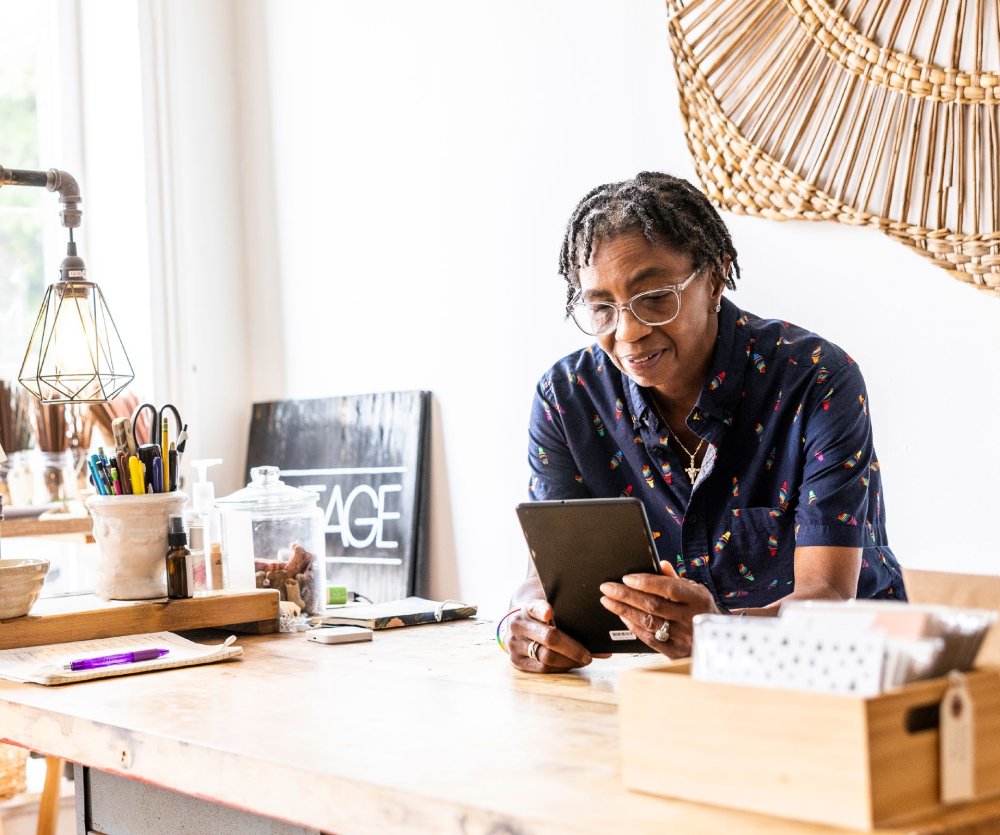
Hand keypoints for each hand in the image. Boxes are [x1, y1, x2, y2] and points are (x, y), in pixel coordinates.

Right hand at [506, 600, 596, 672]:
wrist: (518, 623)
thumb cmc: (542, 617)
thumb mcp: (550, 611)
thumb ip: (570, 620)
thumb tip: (604, 647)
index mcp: (527, 608)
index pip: (535, 607)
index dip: (542, 610)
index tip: (550, 612)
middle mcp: (517, 625)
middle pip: (548, 638)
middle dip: (572, 648)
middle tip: (588, 655)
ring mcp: (514, 644)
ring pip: (546, 657)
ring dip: (568, 661)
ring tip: (583, 660)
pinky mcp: (516, 660)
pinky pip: (542, 668)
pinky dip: (559, 667)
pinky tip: (570, 664)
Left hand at [599, 570, 719, 657]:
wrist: (718, 639)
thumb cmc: (701, 610)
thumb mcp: (696, 591)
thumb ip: (676, 579)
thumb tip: (661, 564)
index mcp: (698, 599)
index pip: (669, 588)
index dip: (646, 582)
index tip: (626, 578)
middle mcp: (691, 618)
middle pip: (653, 605)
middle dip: (626, 595)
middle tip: (607, 588)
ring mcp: (683, 638)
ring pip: (648, 622)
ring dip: (624, 610)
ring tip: (608, 601)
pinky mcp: (676, 652)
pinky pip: (649, 639)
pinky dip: (633, 626)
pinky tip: (622, 616)